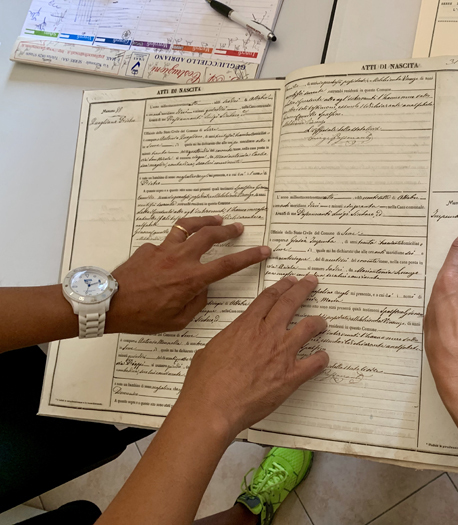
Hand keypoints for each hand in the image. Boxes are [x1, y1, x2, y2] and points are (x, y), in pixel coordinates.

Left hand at [106, 216, 269, 334]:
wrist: (109, 304)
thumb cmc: (142, 316)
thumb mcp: (177, 320)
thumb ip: (197, 303)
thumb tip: (204, 290)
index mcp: (191, 279)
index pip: (228, 264)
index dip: (249, 256)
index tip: (263, 250)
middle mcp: (181, 259)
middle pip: (211, 235)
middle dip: (229, 230)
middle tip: (238, 228)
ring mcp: (164, 249)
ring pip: (189, 226)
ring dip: (205, 221)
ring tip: (216, 220)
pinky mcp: (149, 247)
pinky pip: (167, 240)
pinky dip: (176, 242)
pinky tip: (175, 250)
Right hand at [175, 274, 328, 440]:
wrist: (213, 407)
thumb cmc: (205, 384)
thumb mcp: (208, 352)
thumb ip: (222, 344)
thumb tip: (221, 348)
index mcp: (246, 325)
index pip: (268, 297)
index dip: (282, 286)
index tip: (290, 281)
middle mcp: (267, 333)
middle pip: (290, 302)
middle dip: (303, 289)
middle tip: (311, 282)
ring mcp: (282, 353)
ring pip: (309, 327)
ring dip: (318, 322)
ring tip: (322, 322)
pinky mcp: (291, 375)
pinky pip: (315, 362)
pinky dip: (322, 359)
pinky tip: (323, 358)